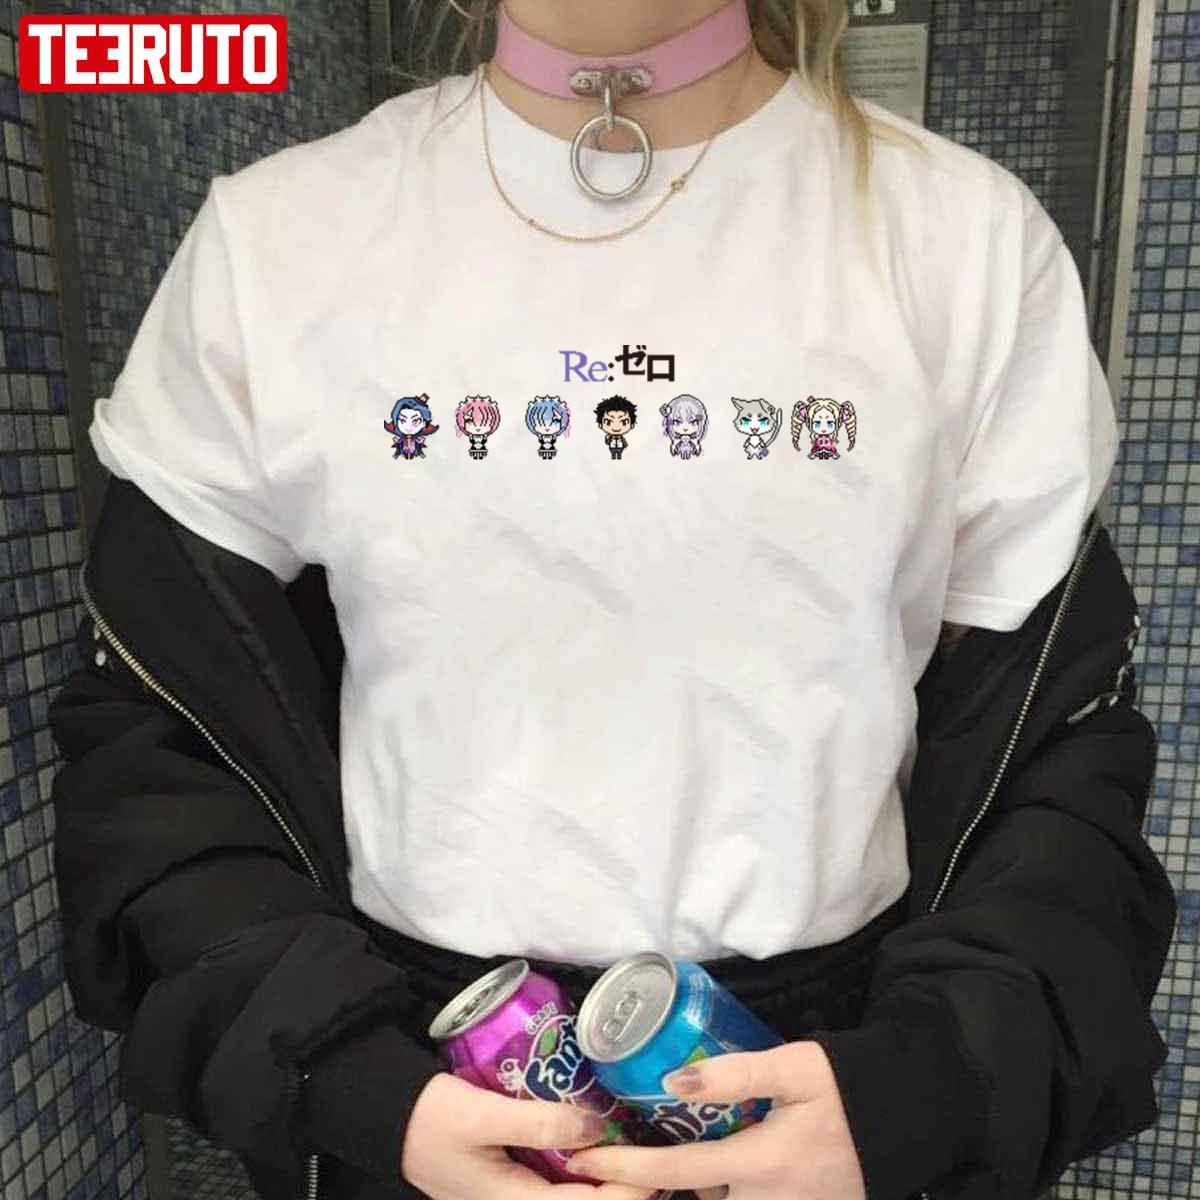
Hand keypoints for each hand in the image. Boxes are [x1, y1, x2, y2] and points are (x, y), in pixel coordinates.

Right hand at [399, 1071, 657, 1199]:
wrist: (393, 1121)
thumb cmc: (432, 1118)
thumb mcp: (480, 1114)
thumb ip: (536, 1122)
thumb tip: (596, 1126)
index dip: (627, 1192)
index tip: (653, 1162)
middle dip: (625, 1186)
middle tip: (653, 1149)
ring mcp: (519, 1196)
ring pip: (576, 1197)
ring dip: (607, 1176)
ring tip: (636, 1139)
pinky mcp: (518, 1181)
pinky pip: (561, 1182)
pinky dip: (586, 1165)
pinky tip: (601, 1136)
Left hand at [562, 1042, 867, 1199]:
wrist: (903, 1117)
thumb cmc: (845, 1086)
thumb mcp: (794, 1068)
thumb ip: (735, 1074)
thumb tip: (673, 1084)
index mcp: (765, 1163)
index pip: (680, 1169)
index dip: (628, 1168)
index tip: (583, 1162)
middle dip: (652, 1187)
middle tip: (611, 1162)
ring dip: (683, 1189)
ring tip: (644, 1165)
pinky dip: (715, 1191)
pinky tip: (697, 1173)